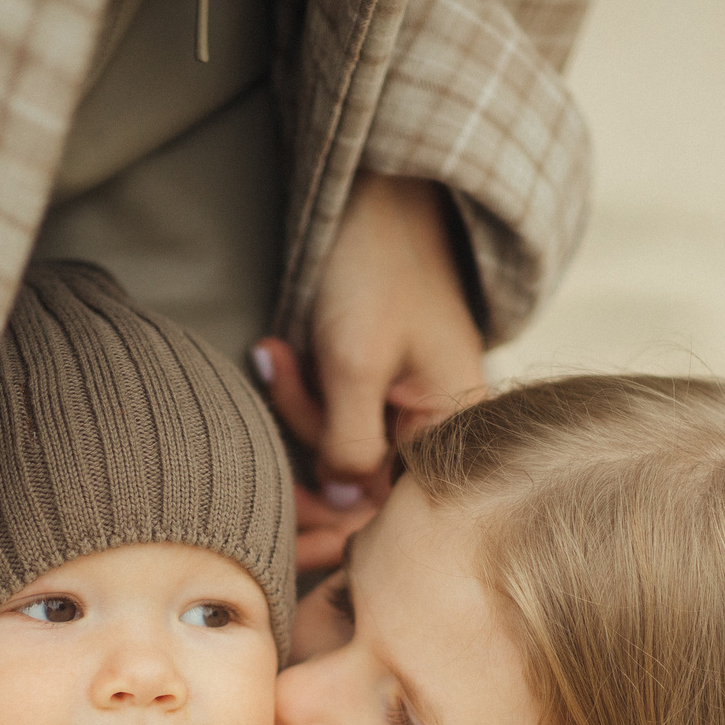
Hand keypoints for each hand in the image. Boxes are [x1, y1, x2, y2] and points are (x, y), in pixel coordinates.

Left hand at [254, 172, 485, 567]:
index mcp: (455, 426)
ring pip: (339, 450)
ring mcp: (405, 408)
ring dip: (296, 407)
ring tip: (272, 352)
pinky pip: (333, 418)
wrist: (374, 195)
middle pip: (363, 484)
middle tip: (269, 397)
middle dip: (305, 449)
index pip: (395, 507)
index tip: (282, 529)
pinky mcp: (376, 389)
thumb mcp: (355, 365)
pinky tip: (277, 352)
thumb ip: (350, 446)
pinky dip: (302, 393)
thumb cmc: (376, 271)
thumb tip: (345, 511)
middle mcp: (438, 426)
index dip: (336, 525)